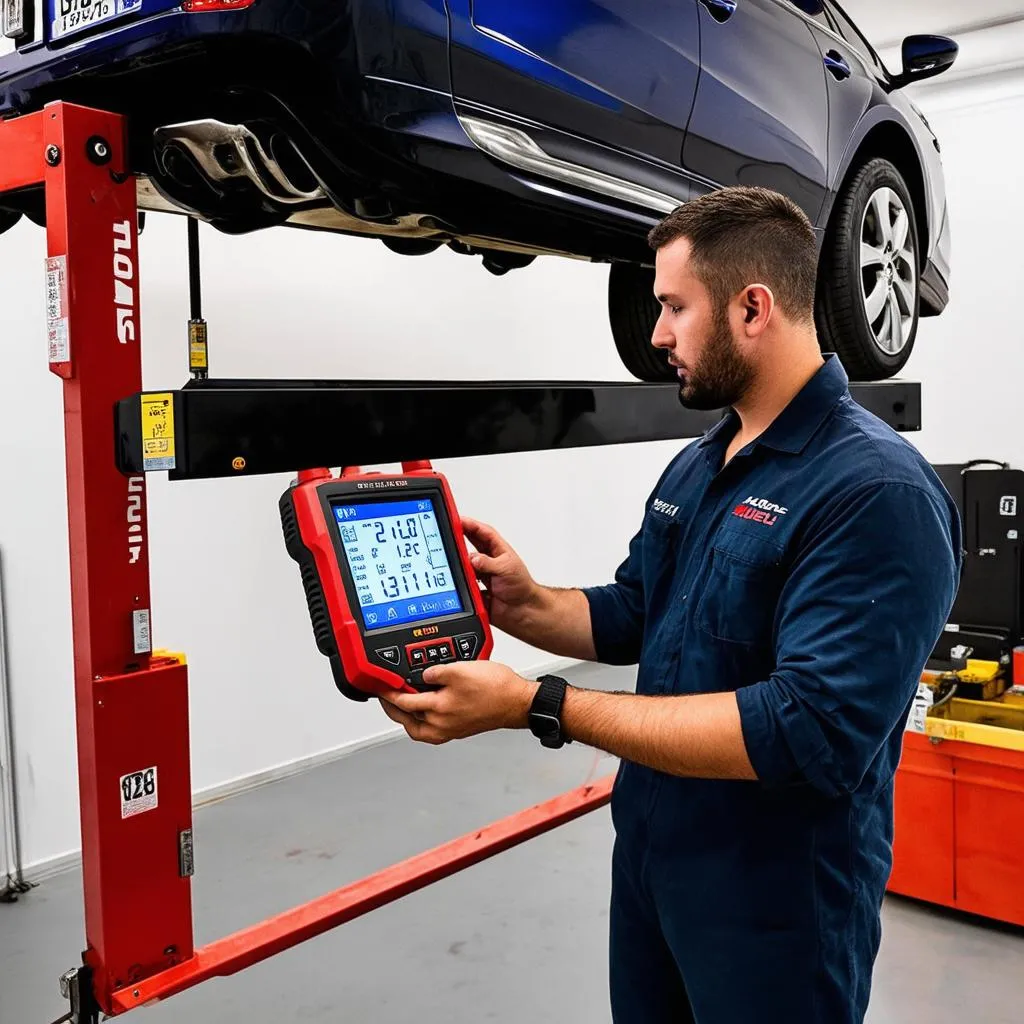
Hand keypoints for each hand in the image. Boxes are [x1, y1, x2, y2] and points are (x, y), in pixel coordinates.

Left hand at [378, 661, 538, 744]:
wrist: (517, 702)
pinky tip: (426, 710)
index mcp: (438, 710)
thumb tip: (422, 674)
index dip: (388, 693)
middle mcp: (441, 724)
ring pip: (418, 728)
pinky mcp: (459, 729)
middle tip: (385, 696)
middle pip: (406, 720)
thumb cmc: (496, 690)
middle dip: (392, 708)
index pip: (403, 703)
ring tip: (401, 704)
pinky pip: (431, 729)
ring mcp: (450, 729)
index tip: (380, 686)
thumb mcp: (461, 670)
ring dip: (406, 717)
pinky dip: (422, 720)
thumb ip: (436, 672)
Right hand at [461, 517, 540, 630]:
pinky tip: (455, 582)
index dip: (470, 524)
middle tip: (447, 535)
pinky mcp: (474, 589)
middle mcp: (487, 561)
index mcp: (498, 550)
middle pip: (468, 545)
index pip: (482, 532)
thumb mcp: (507, 570)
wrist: (522, 612)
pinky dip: (457, 583)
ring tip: (451, 561)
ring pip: (463, 565)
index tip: (457, 519)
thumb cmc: (522, 588)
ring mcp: (479, 575)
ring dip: (457, 564)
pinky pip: (461, 584)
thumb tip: (473, 558)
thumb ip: (488, 563)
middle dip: (458, 538)